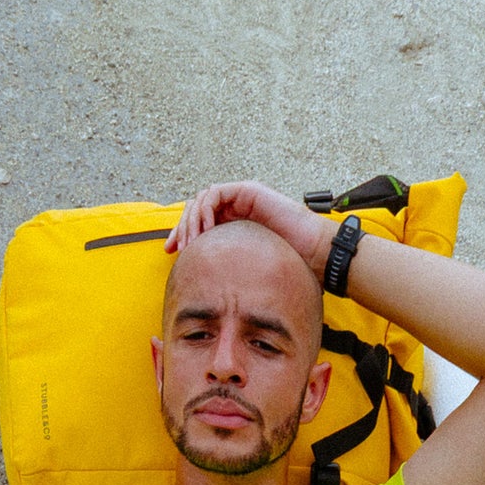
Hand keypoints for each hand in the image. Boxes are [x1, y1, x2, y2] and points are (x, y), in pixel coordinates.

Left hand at [166, 181, 334, 278]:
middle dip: (181, 227)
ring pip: (202, 199)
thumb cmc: (287, 266)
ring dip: (192, 219)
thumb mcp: (245, 273)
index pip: (198, 223)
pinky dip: (206, 209)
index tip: (172, 253)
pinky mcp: (248, 191)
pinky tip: (205, 231)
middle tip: (175, 248)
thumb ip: (227, 272)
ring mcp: (241, 198)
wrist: (313, 254)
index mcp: (232, 225)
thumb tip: (204, 292)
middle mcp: (235, 208)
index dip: (182, 235)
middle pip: (196, 209)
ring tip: (190, 242)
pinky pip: (216, 194)